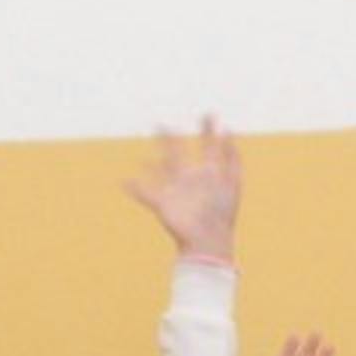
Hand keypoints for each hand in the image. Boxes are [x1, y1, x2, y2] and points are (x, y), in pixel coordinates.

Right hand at [125, 116, 243, 261]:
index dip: (208, 131)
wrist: (209, 242)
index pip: (208, 148)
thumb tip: (227, 128)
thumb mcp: (231, 183)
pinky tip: (123, 181)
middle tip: (161, 123)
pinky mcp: (163, 205)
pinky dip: (135, 188)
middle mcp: (191, 180)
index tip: (208, 113)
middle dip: (170, 139)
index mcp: (208, 175)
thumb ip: (231, 156)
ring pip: (162, 171)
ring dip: (152, 163)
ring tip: (143, 159)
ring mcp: (177, 192)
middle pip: (178, 155)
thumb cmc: (222, 216)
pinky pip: (146, 194)